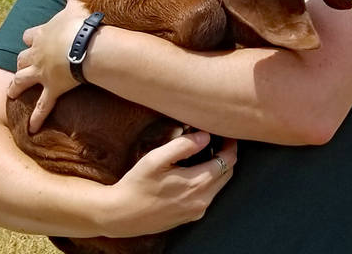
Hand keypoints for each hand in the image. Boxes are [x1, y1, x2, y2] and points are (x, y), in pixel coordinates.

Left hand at [8, 0, 91, 132]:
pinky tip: (31, 129)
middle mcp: (37, 54)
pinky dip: (37, 117)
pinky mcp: (50, 89)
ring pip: (23, 81)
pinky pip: (42, 106)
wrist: (83, 45)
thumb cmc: (79, 25)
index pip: (31, 36)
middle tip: (21, 67)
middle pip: (22, 59)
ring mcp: (41, 73)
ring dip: (17, 87)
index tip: (30, 39)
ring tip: (11, 94)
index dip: (30, 38)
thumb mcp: (75, 6)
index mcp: (43, 34)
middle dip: (20, 63)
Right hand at [100, 132, 237, 237]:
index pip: (228, 161)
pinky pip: (208, 195)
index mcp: (197, 184)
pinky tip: (192, 174)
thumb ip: (183, 145)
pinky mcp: (190, 216)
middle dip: (225, 156)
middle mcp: (202, 200)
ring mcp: (197, 211)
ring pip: (218, 185)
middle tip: (216, 142)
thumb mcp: (156, 159)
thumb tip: (205, 136)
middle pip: (227, 173)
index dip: (230, 145)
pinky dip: (207, 182)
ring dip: (216, 169)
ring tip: (203, 155)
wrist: (121, 215)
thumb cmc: (137, 185)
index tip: (225, 134)